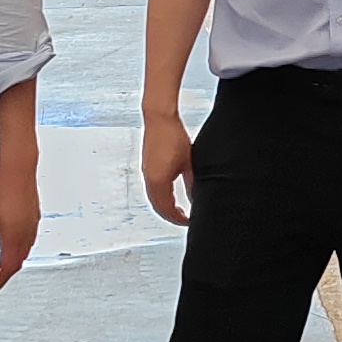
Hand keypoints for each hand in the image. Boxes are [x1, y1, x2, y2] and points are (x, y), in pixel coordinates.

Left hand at [0, 158, 39, 290]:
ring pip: (24, 253)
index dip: (0, 280)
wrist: (18, 170)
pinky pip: (28, 242)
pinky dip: (18, 250)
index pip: (9, 267)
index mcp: (13, 237)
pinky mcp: (35, 219)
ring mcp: (33, 227)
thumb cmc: (0, 189)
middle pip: (17, 263)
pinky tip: (9, 246)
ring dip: (12, 262)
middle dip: (4, 274)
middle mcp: (26, 234)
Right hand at [141, 103, 194, 226]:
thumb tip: (196, 198)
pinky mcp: (146, 166)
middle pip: (158, 206)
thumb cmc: (173, 136)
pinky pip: (151, 188)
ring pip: (153, 198)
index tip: (188, 222)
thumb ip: (192, 183)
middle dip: (170, 215)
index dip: (178, 218)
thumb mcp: (189, 163)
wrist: (159, 119)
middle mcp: (149, 179)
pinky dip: (160, 196)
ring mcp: (146, 172)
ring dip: (164, 206)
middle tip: (183, 219)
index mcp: (158, 181)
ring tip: (178, 210)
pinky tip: (169, 194)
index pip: (167, 209)